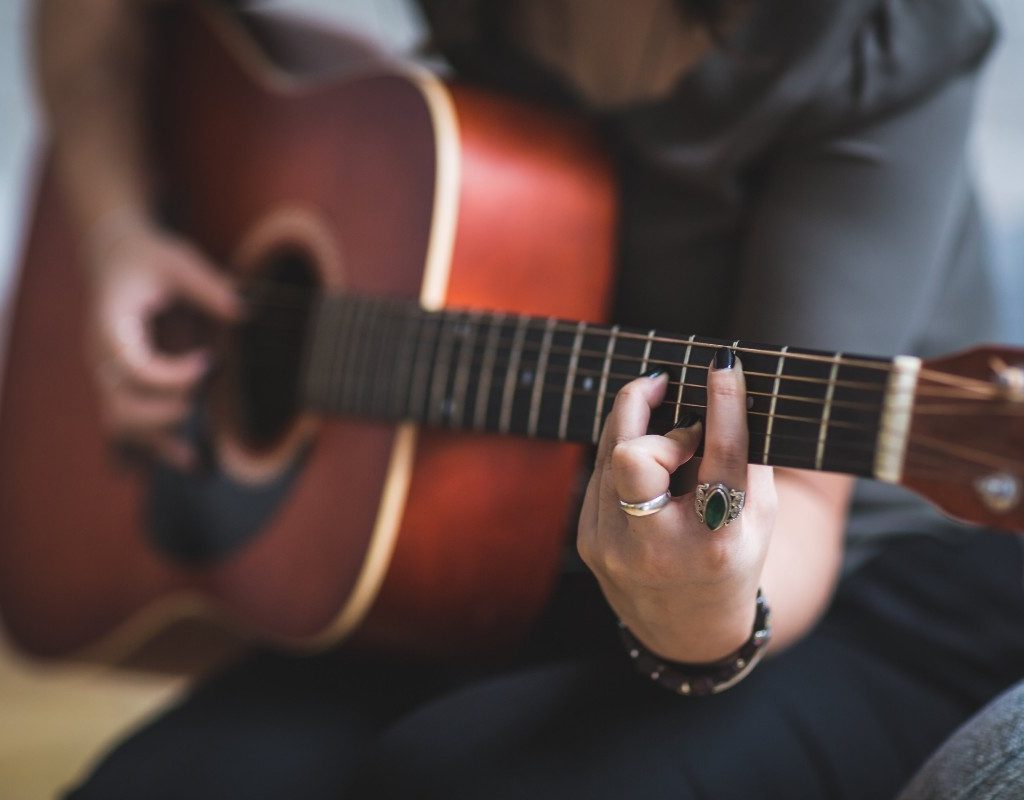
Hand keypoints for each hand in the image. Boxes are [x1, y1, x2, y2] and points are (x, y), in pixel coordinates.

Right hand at [85, 212, 239, 467]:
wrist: (115, 257)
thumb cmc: (149, 258)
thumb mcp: (179, 261)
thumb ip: (209, 285)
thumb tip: (244, 310)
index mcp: (111, 325)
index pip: (133, 365)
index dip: (173, 375)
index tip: (212, 363)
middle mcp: (104, 356)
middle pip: (120, 405)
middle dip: (162, 415)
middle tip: (200, 403)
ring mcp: (111, 375)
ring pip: (121, 424)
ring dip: (158, 444)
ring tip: (199, 461)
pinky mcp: (124, 386)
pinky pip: (131, 427)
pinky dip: (156, 447)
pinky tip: (193, 462)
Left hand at [577, 353, 776, 662]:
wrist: (686, 629)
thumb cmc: (733, 557)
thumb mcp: (758, 516)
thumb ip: (745, 456)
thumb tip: (725, 387)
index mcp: (717, 542)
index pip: (721, 459)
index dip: (723, 405)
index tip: (723, 363)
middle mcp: (660, 548)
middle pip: (633, 455)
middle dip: (646, 410)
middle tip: (667, 386)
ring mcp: (614, 547)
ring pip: (608, 451)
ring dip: (636, 424)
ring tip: (663, 422)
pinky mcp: (587, 540)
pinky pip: (598, 471)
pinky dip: (623, 453)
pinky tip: (646, 460)